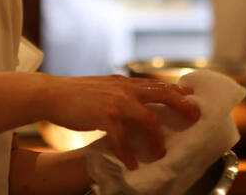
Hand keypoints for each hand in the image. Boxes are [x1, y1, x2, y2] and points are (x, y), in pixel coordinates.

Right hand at [42, 75, 199, 169]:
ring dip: (157, 138)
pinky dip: (128, 152)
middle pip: (164, 94)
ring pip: (149, 118)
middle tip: (195, 117)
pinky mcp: (105, 115)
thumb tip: (133, 108)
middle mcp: (125, 88)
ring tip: (160, 153)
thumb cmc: (74, 94)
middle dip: (182, 105)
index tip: (192, 97)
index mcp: (125, 82)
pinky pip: (123, 138)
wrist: (51, 93)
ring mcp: (117, 101)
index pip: (158, 84)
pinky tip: (131, 163)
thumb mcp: (103, 88)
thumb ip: (120, 95)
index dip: (178, 90)